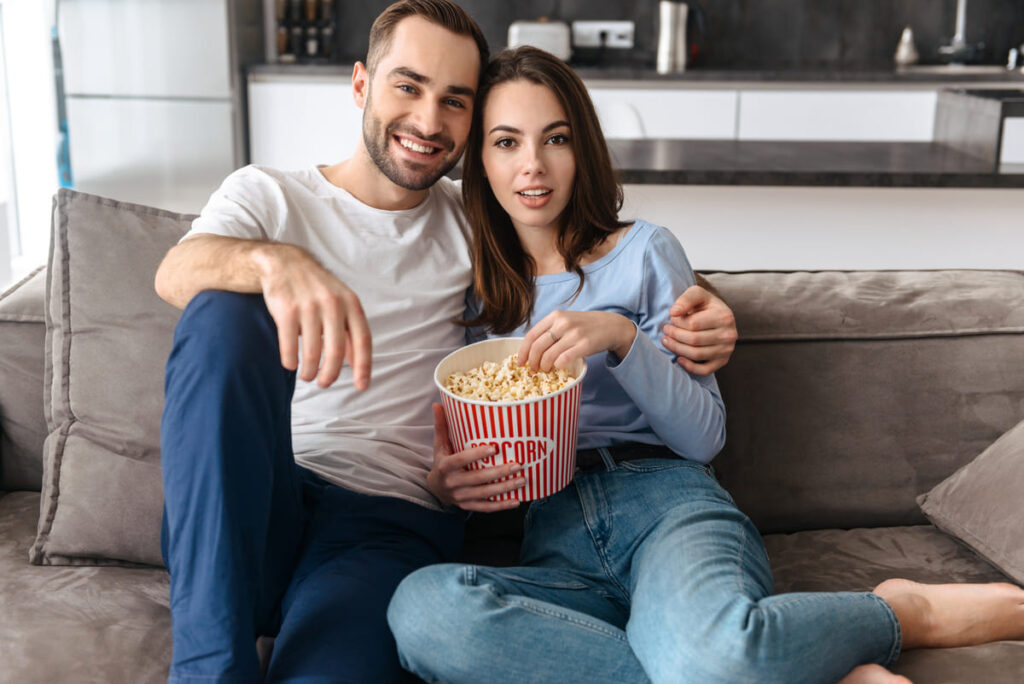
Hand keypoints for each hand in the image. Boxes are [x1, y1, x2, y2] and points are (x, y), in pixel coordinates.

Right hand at [256, 244, 371, 389]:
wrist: (285, 263)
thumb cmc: (318, 290)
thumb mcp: (342, 304)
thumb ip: (351, 332)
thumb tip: (358, 365)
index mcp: (351, 303)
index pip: (363, 340)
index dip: (364, 366)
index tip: (362, 386)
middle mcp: (332, 304)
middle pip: (336, 352)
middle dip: (330, 374)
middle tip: (324, 384)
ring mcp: (308, 307)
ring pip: (311, 353)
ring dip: (309, 371)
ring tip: (307, 376)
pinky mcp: (286, 310)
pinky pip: (289, 346)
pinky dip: (290, 361)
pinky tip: (291, 365)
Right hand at [427, 404, 525, 510]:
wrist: (435, 489)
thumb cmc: (442, 461)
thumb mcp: (439, 445)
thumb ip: (441, 426)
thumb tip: (438, 403)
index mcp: (446, 466)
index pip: (461, 459)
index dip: (476, 455)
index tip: (494, 448)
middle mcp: (453, 483)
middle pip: (478, 478)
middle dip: (499, 472)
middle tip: (518, 465)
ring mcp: (461, 497)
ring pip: (485, 493)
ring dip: (505, 488)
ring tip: (522, 480)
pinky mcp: (468, 506)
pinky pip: (486, 507)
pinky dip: (501, 505)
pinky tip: (517, 501)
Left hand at [518, 310, 635, 371]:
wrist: (610, 326)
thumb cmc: (585, 326)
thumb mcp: (566, 320)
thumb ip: (549, 329)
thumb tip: (530, 349)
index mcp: (555, 316)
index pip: (531, 335)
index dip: (523, 351)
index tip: (520, 362)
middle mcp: (562, 323)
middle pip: (537, 347)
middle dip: (532, 362)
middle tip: (533, 369)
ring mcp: (574, 334)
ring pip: (549, 356)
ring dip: (544, 367)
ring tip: (546, 370)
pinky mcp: (584, 345)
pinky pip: (563, 359)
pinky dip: (557, 366)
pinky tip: (558, 367)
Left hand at [662, 285, 736, 375]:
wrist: (718, 315)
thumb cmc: (704, 304)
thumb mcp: (696, 294)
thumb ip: (685, 299)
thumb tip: (674, 312)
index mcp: (724, 316)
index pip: (693, 324)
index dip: (677, 322)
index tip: (671, 318)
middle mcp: (729, 334)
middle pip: (694, 340)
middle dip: (674, 336)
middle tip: (665, 330)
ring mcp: (727, 350)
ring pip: (697, 355)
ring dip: (677, 349)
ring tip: (667, 341)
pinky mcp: (723, 361)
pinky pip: (705, 370)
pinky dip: (690, 367)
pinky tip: (679, 359)